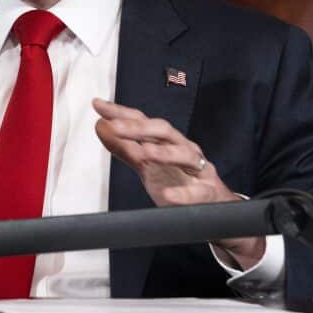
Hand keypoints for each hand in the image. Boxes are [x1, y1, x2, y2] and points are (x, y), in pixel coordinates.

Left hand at [92, 99, 263, 268]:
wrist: (213, 207)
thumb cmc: (179, 181)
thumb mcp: (148, 165)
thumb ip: (125, 147)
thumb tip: (101, 126)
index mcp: (167, 142)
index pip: (144, 122)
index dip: (122, 113)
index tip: (99, 105)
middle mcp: (184, 150)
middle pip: (164, 131)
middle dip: (140, 127)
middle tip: (116, 126)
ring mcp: (199, 170)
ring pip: (185, 155)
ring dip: (164, 153)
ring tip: (145, 152)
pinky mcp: (209, 193)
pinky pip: (197, 193)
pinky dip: (183, 194)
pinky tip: (169, 196)